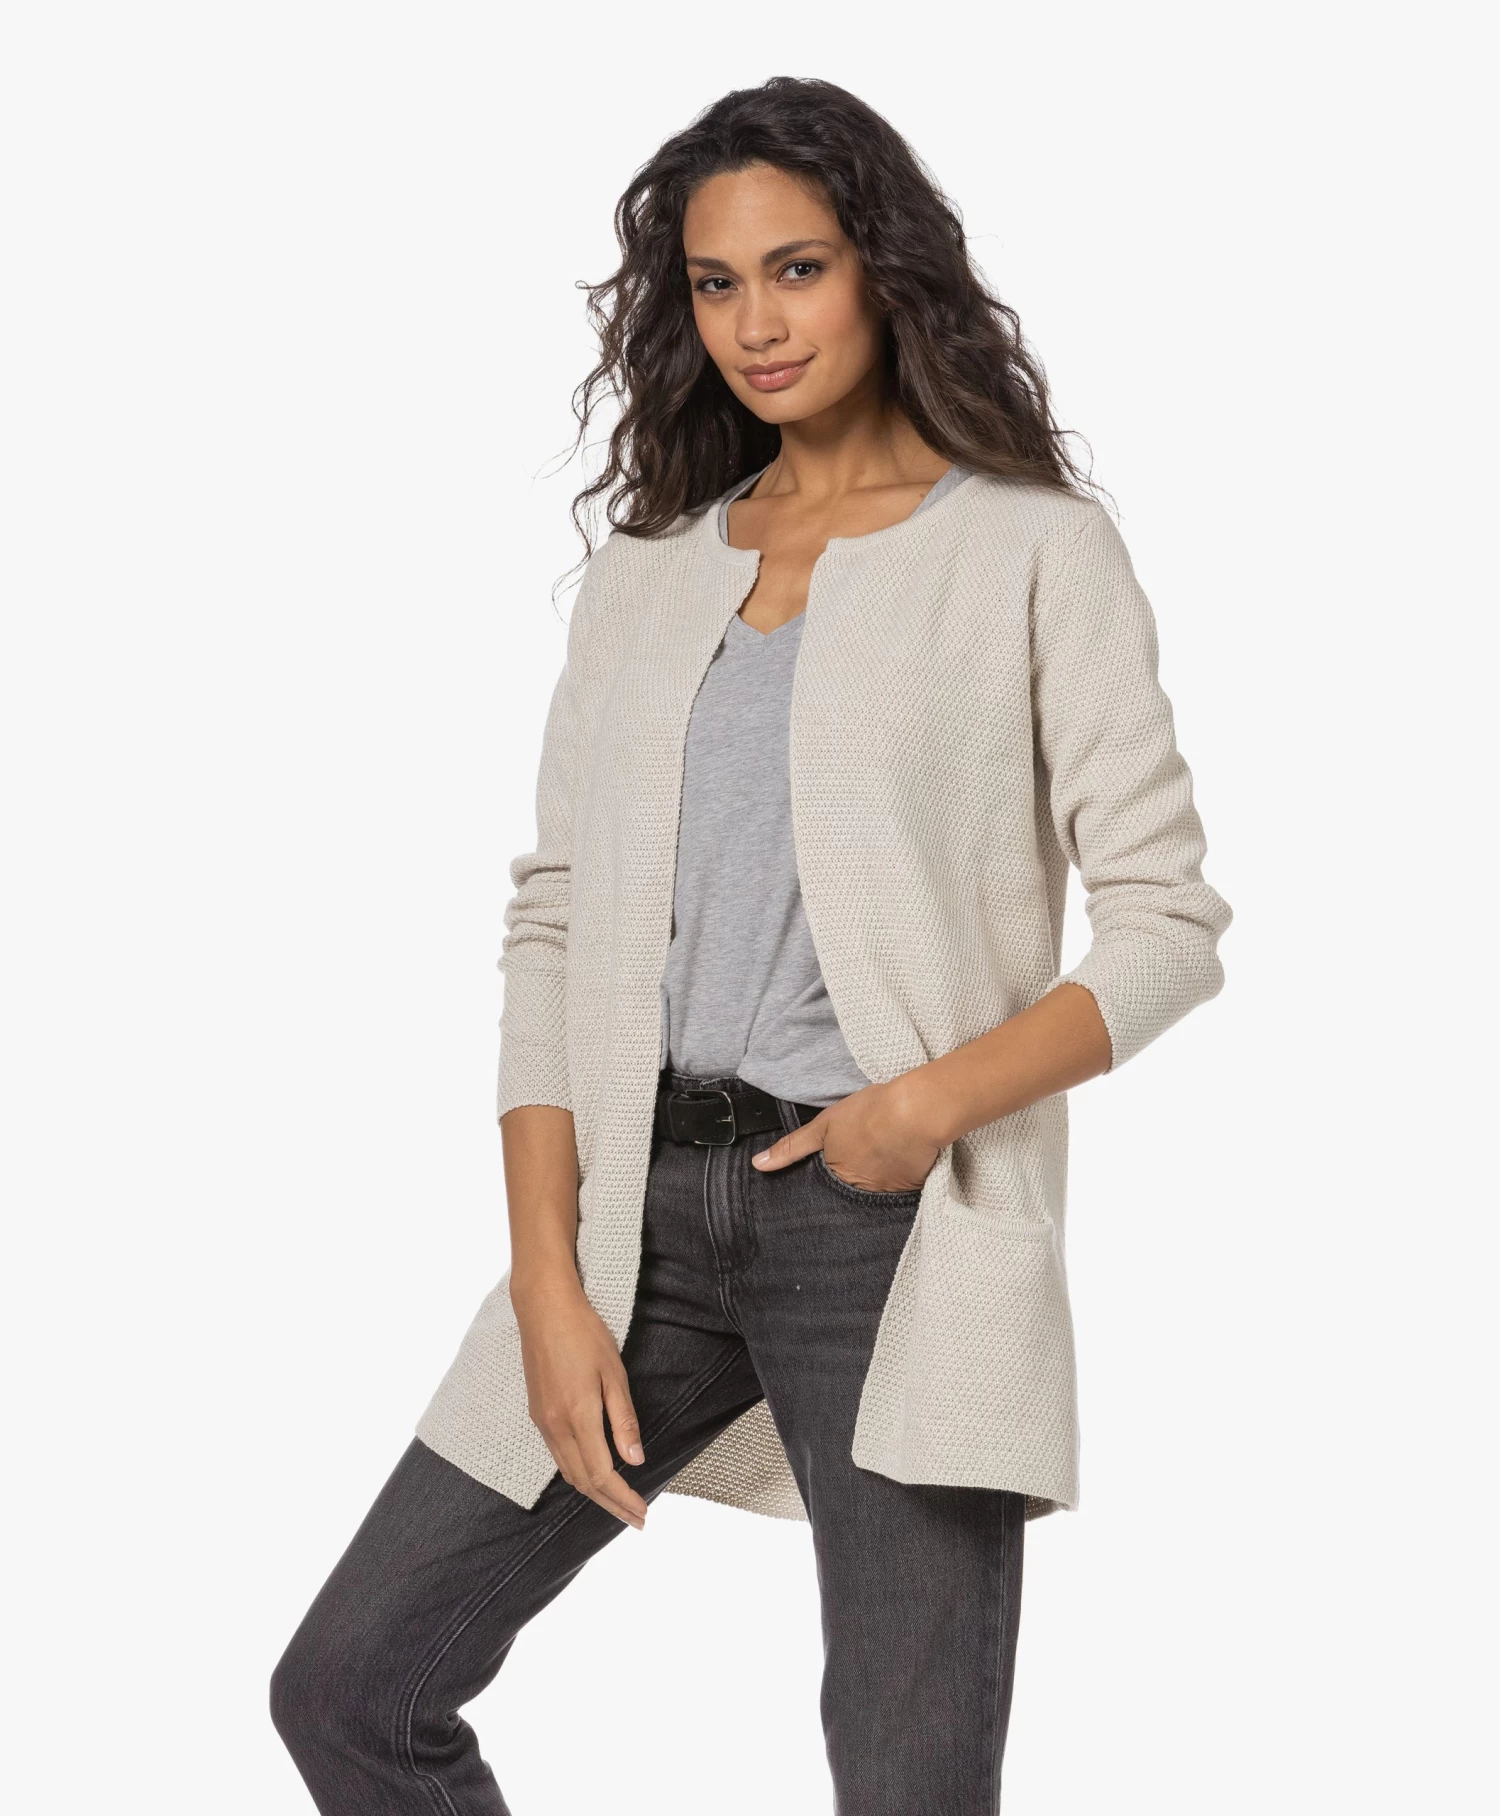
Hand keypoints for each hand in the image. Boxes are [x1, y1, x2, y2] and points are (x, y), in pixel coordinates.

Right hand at [510, 1270, 648, 1529]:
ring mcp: (542, 1422)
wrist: (543, 1309)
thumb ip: (624, 1420)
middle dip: (611, 1505)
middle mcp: (555, 1427)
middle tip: (636, 1519)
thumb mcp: (614, 1374)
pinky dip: (578, 1473)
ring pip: (568, 1472)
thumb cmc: (584, 1334)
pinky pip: (558, 1456)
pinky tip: (593, 1473)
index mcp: (578, 1417)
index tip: (643, 1515)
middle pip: (584, 1482)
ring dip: (594, 1493)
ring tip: (618, 1504)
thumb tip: (636, 1459)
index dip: (623, 1499)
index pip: (603, 1475)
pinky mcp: (537, 1413)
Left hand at [750, 1074, 943, 1193]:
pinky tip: (899, 1163)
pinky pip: (899, 1191)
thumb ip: (792, 1147)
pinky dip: (897, 1180)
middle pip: (849, 1194)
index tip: (835, 1164)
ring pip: (874, 1194)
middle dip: (850, 1185)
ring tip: (880, 1160)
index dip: (828, 1177)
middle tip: (859, 1161)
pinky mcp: (912, 1189)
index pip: (824, 1190)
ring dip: (874, 1182)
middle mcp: (860, 1193)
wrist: (917, 1111)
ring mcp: (887, 1193)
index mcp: (837, 1178)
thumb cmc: (869, 1113)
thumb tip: (758, 1165)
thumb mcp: (824, 1125)